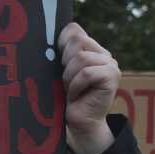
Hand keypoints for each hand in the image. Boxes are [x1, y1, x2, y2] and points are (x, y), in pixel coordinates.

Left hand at [59, 22, 118, 153]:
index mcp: (88, 49)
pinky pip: (87, 73)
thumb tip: (42, 37)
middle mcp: (101, 53)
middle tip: (64, 82)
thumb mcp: (57, 73)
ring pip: (81, 58)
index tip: (57, 64)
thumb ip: (57, 54)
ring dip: (68, 77)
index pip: (72, 30)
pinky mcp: (112, 75)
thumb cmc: (64, 99)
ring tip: (69, 90)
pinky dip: (76, 86)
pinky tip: (76, 96)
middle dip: (64, 63)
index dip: (60, 45)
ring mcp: (110, 63)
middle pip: (76, 41)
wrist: (78, 123)